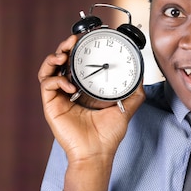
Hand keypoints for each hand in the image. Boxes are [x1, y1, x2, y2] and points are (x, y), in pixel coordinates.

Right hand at [38, 35, 144, 190]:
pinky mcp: (52, 105)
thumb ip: (134, 92)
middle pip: (62, 61)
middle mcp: (71, 90)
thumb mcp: (126, 108)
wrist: (97, 152)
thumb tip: (142, 76)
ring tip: (64, 54)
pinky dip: (56, 79)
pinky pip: (47, 85)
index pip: (79, 62)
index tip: (87, 37)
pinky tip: (70, 85)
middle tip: (73, 40)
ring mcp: (60, 97)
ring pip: (49, 69)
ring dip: (54, 57)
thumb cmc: (108, 134)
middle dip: (65, 46)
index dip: (80, 48)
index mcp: (85, 88)